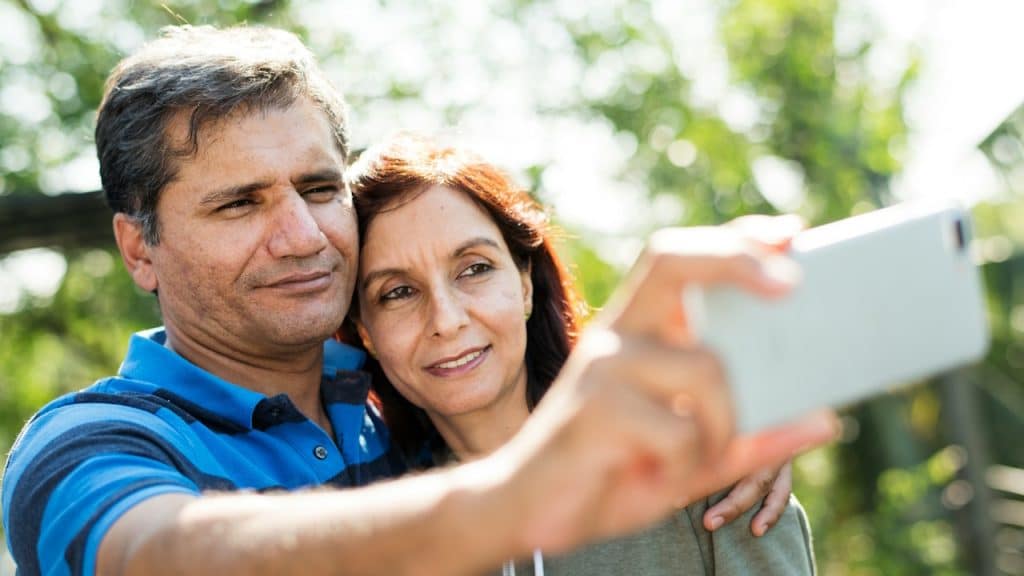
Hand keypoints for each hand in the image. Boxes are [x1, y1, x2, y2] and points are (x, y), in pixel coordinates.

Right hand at [493, 216, 836, 554]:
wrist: (528, 512)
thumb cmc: (611, 473)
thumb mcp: (692, 457)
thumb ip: (751, 437)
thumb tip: (824, 419)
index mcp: (637, 334)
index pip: (683, 261)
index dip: (736, 239)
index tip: (793, 230)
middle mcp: (616, 334)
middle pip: (670, 258)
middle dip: (735, 256)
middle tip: (793, 284)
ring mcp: (601, 365)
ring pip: (707, 369)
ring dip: (727, 425)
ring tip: (701, 460)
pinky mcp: (592, 408)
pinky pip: (681, 430)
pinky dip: (690, 465)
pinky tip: (657, 478)